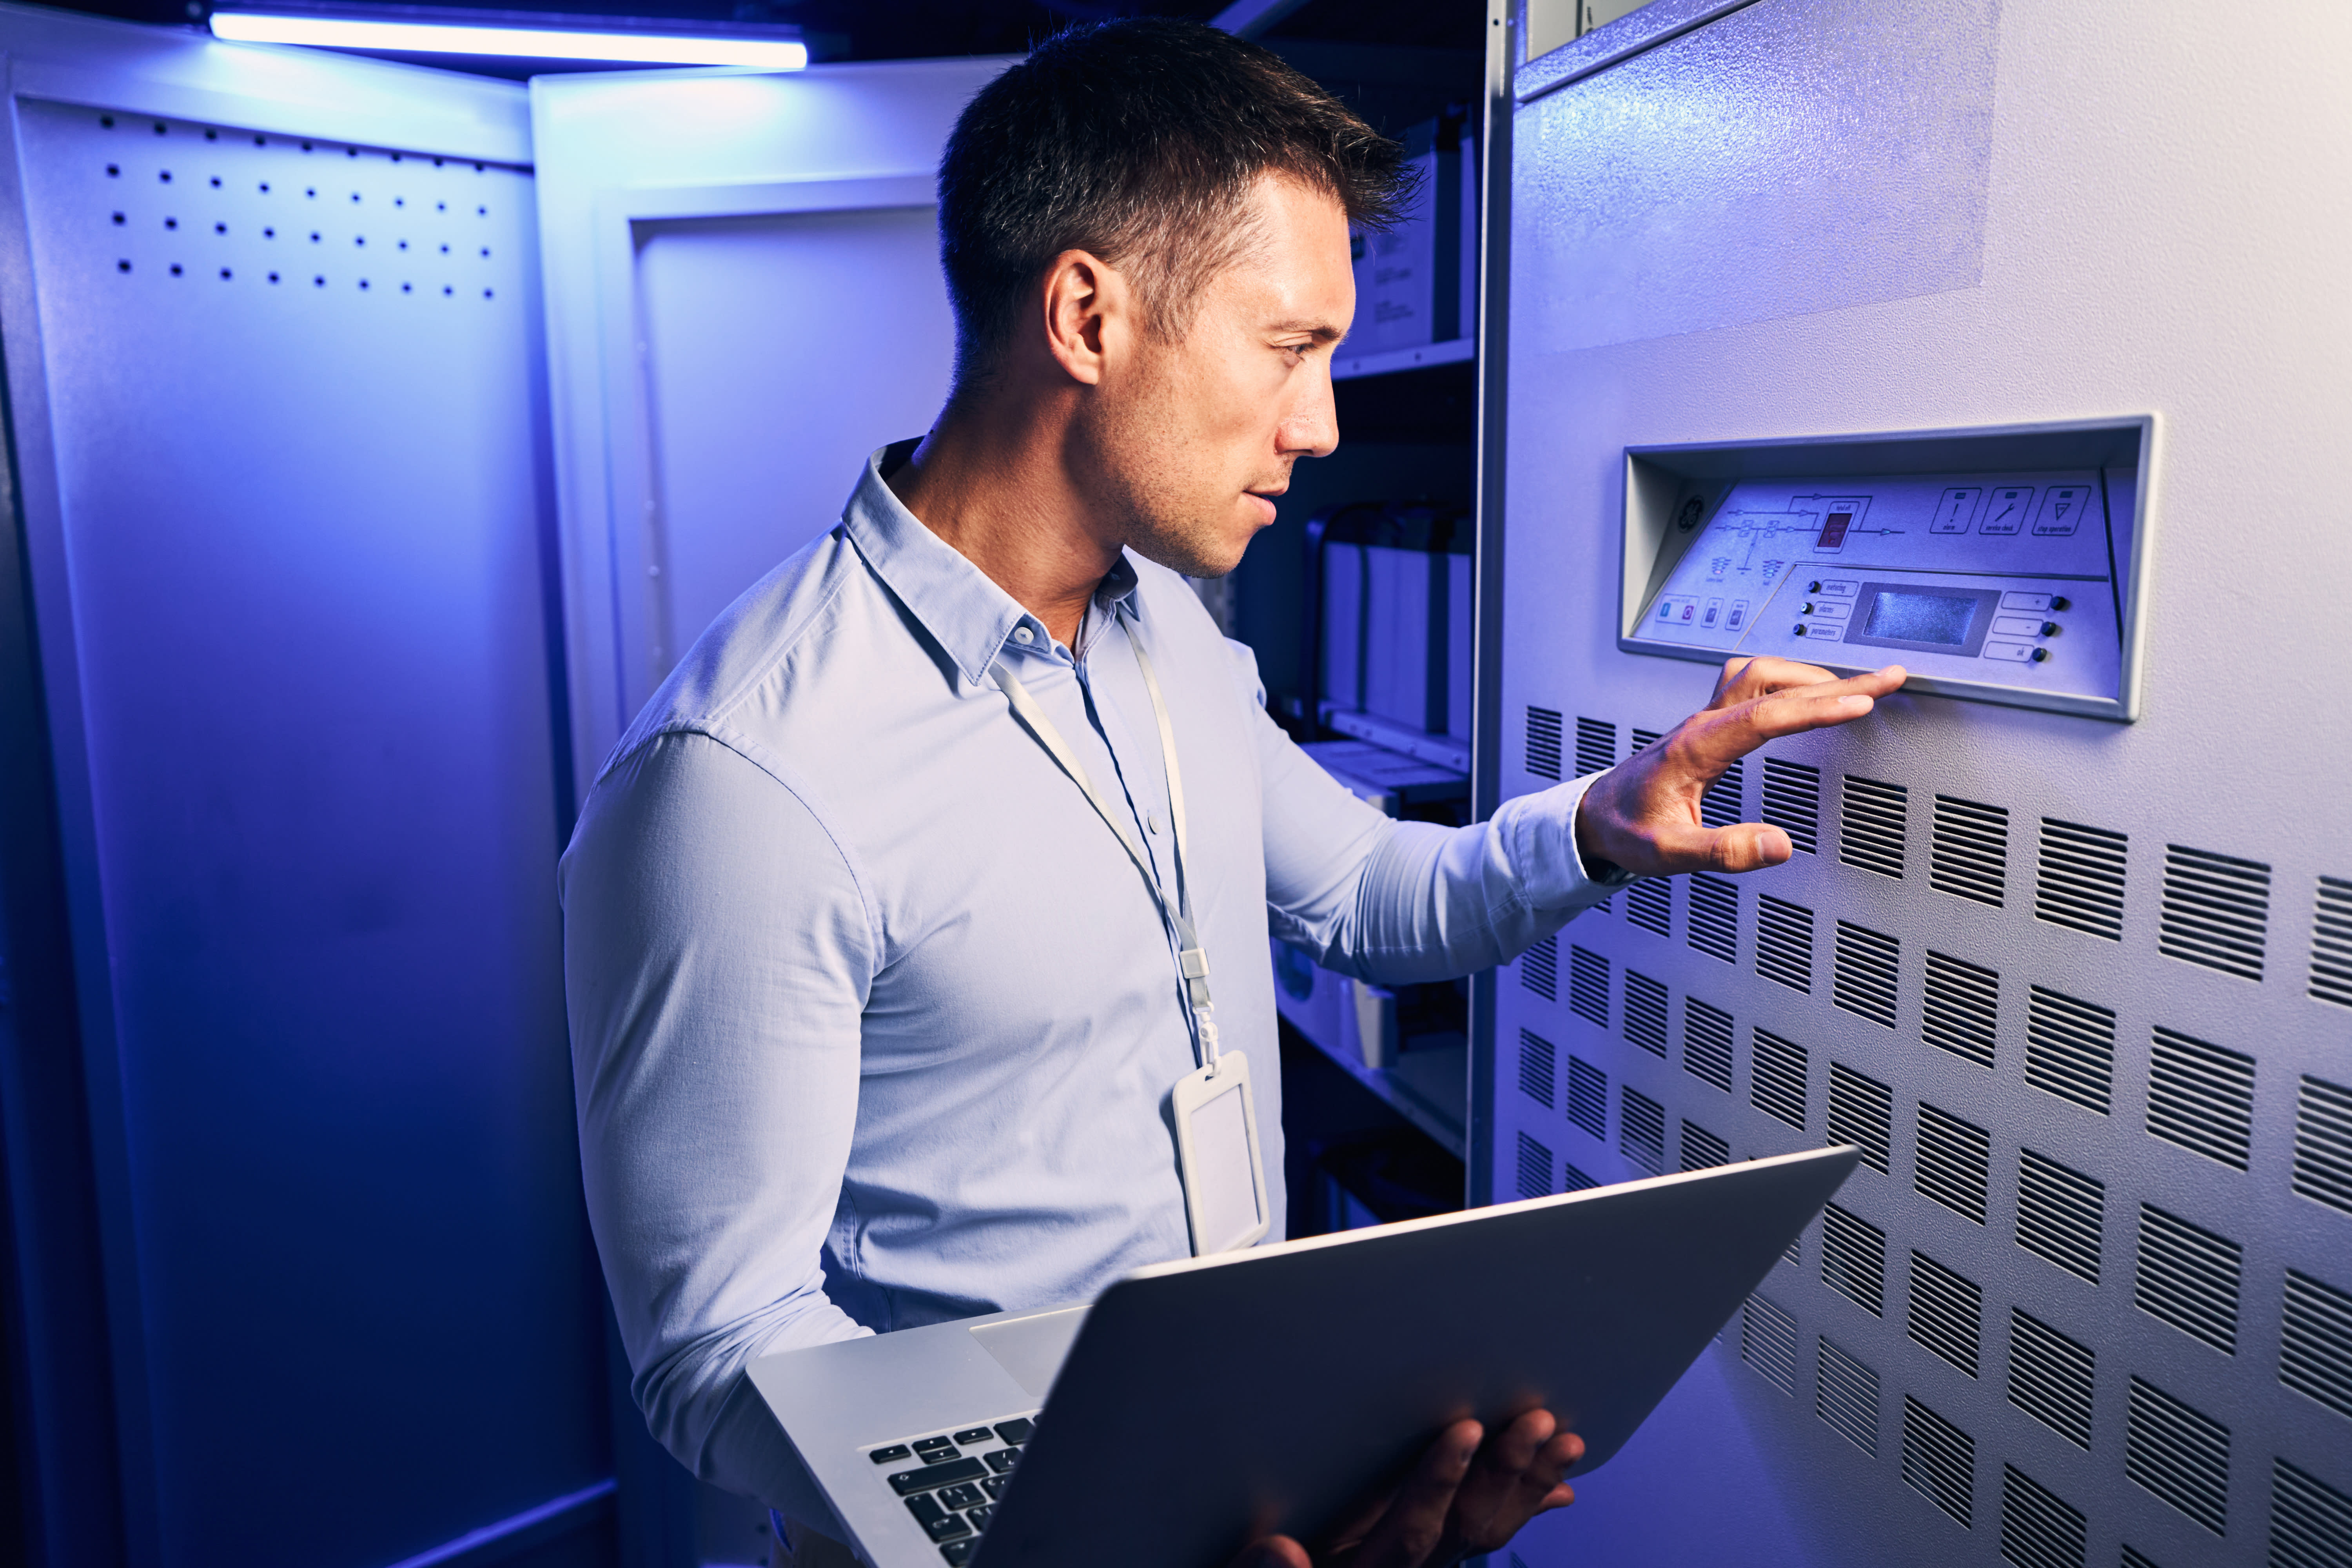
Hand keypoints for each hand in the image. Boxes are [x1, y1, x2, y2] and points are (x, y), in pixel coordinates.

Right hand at [1225, 1410, 1582, 1567]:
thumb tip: (1280, 1550)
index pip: (1411, 1529)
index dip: (1440, 1480)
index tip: (1465, 1431)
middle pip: (1464, 1529)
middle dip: (1505, 1473)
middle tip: (1539, 1423)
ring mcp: (1422, 1566)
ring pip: (1485, 1532)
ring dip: (1528, 1487)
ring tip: (1567, 1444)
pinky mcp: (1429, 1557)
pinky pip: (1486, 1538)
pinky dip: (1523, 1510)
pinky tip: (1556, 1491)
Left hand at [1573, 656, 1906, 878]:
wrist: (1593, 818)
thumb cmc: (1625, 832)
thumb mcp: (1668, 852)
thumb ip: (1721, 851)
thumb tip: (1778, 846)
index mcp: (1696, 748)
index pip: (1767, 714)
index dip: (1817, 706)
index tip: (1861, 703)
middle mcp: (1702, 725)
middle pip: (1773, 683)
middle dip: (1834, 679)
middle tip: (1887, 679)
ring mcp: (1704, 721)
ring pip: (1761, 674)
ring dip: (1811, 674)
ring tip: (1861, 684)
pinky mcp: (1708, 727)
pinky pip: (1753, 686)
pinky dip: (1790, 682)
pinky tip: (1811, 691)